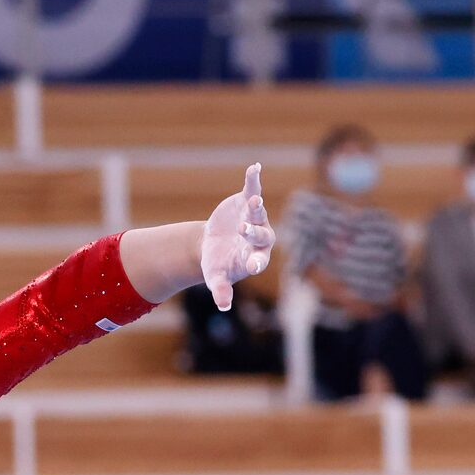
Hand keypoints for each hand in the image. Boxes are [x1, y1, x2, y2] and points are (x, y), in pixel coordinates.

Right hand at [200, 164, 275, 312]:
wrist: (213, 244)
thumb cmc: (217, 264)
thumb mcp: (215, 277)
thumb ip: (221, 290)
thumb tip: (223, 306)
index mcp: (254, 258)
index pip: (258, 260)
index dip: (256, 261)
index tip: (252, 266)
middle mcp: (259, 238)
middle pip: (260, 235)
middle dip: (253, 232)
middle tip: (243, 230)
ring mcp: (255, 219)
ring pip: (258, 212)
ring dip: (256, 206)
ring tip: (253, 200)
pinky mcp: (246, 202)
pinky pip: (252, 190)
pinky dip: (253, 180)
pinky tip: (254, 168)